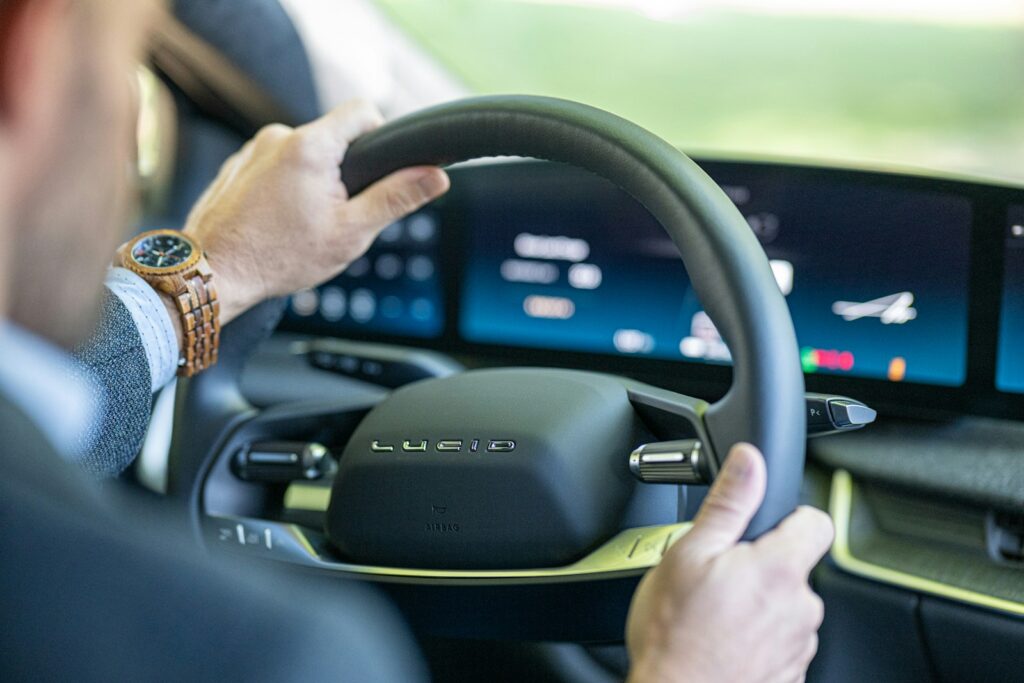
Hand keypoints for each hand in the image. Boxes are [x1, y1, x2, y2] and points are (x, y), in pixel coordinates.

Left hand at [182, 99, 449, 324]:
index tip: (379, 169)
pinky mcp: (235, 167)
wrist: (212, 273)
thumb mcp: (351, 233)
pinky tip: (276, 224)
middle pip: (332, 139)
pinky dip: (283, 190)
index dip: (380, 135)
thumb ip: (396, 198)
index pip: (362, 112)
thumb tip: (435, 176)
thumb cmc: (279, 257)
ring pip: (302, 156)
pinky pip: (274, 167)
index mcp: (311, 146)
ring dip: (311, 183)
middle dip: (342, 173)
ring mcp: (252, 150)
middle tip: (336, 217)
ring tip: (300, 226)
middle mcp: (278, 136)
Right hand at [625, 444, 833, 682]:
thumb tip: (749, 460)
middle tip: (717, 577)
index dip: (790, 515)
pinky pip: (778, 644)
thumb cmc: (674, 636)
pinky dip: (756, 641)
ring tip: (713, 615)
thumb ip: (727, 503)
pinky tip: (721, 643)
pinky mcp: (789, 676)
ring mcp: (798, 647)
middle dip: (761, 566)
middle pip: (794, 568)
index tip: (764, 524)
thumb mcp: (688, 554)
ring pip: (786, 608)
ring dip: (758, 606)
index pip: (816, 521)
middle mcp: (801, 610)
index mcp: (779, 570)